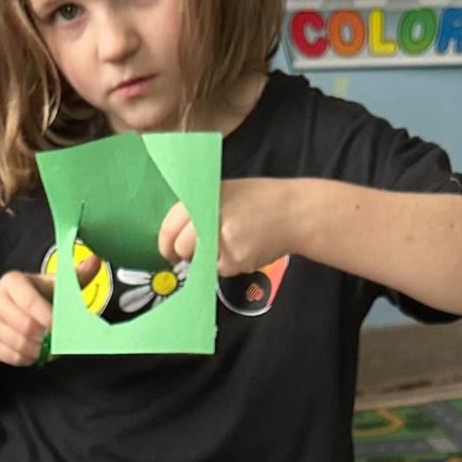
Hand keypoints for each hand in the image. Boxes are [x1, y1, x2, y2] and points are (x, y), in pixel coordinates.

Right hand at [0, 254, 98, 365]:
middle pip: (25, 327)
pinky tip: (35, 353)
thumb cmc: (29, 295)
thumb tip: (96, 261)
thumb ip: (74, 276)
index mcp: (12, 282)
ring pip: (19, 345)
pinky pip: (11, 357)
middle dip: (45, 338)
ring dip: (39, 351)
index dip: (49, 318)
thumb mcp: (48, 283)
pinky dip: (28, 359)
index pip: (30, 302)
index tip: (61, 327)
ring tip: (48, 348)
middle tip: (57, 341)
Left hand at [158, 179, 295, 275]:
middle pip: (181, 247)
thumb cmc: (261, 200)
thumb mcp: (226, 191)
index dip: (166, 242)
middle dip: (183, 255)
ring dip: (208, 259)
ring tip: (230, 243)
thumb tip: (174, 234)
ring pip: (200, 261)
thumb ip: (200, 208)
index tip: (168, 251)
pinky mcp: (235, 259)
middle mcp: (211, 216)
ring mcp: (222, 240)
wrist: (295, 213)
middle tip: (190, 256)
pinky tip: (244, 249)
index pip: (170, 225)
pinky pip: (220, 270)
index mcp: (206, 196)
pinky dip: (227, 264)